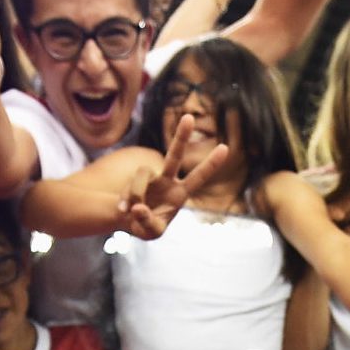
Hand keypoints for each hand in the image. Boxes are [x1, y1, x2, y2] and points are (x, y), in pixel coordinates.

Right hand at [117, 114, 234, 239]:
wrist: (127, 221)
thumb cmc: (146, 227)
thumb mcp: (151, 232)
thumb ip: (147, 221)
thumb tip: (138, 207)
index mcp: (180, 194)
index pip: (198, 178)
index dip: (210, 164)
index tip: (225, 148)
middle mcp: (167, 181)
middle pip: (175, 155)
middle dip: (181, 137)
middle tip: (189, 117)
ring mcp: (150, 177)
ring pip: (143, 174)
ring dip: (136, 193)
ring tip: (131, 211)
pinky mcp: (135, 178)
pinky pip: (130, 184)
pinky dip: (126, 199)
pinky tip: (124, 210)